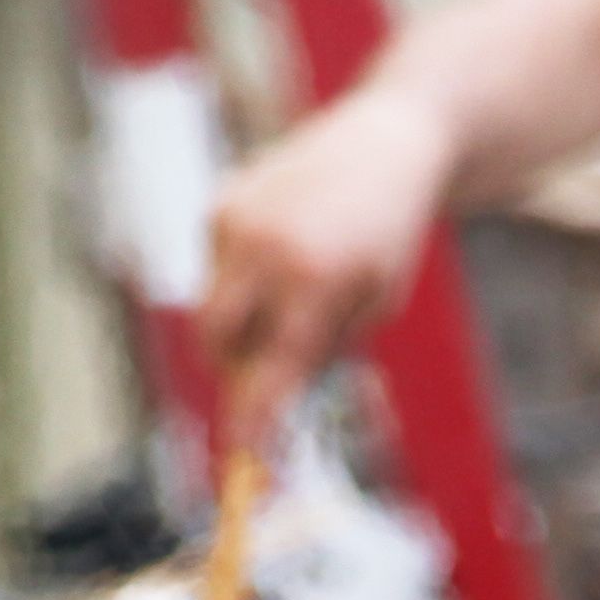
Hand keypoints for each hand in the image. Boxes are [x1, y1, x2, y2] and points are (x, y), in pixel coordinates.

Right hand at [206, 91, 454, 442]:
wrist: (386, 142)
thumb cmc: (388, 232)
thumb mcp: (376, 302)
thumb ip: (323, 348)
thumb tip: (273, 394)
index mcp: (313, 277)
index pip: (271, 369)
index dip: (255, 419)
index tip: (246, 457)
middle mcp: (264, 246)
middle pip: (217, 341)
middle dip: (233, 368)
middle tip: (263, 376)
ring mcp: (234, 218)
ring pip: (211, 306)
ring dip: (242, 321)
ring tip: (295, 291)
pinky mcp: (221, 200)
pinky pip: (216, 268)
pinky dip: (241, 280)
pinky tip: (284, 251)